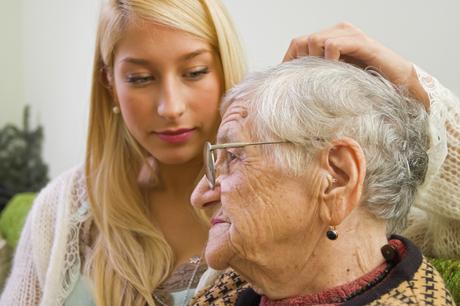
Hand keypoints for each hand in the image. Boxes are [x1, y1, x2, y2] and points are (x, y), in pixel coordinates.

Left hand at [283, 22, 428, 108]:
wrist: (399, 84)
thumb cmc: (366, 83)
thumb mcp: (334, 77)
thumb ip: (317, 73)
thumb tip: (292, 82)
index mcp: (329, 38)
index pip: (297, 43)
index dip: (291, 62)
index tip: (292, 82)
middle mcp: (337, 31)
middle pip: (302, 41)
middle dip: (302, 63)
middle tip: (312, 81)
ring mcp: (349, 34)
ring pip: (314, 40)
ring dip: (315, 62)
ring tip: (326, 77)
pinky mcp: (360, 41)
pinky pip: (332, 45)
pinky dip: (329, 59)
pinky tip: (337, 72)